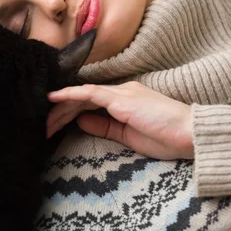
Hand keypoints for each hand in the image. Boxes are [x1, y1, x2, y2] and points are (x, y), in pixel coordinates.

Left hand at [47, 82, 193, 159]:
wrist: (189, 135)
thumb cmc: (165, 138)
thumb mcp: (127, 135)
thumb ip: (104, 127)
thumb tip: (80, 122)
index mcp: (124, 101)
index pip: (90, 104)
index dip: (69, 112)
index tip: (52, 123)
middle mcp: (121, 92)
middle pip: (82, 99)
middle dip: (60, 112)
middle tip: (41, 126)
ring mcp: (121, 93)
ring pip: (82, 96)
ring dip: (61, 109)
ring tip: (43, 121)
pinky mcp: (122, 99)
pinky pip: (90, 93)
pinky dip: (70, 94)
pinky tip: (54, 98)